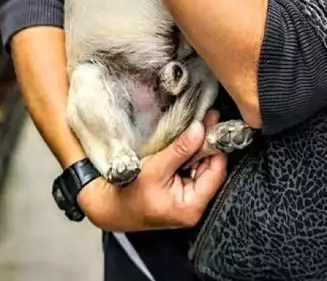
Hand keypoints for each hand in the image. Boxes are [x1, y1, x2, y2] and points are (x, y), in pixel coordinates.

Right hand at [78, 114, 226, 231]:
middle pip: (212, 169)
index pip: (217, 173)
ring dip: (198, 147)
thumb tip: (199, 129)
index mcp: (191, 206)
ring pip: (202, 167)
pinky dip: (190, 154)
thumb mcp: (155, 168)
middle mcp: (194, 206)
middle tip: (206, 119)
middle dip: (207, 144)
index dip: (215, 147)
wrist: (109, 206)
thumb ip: (180, 149)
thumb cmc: (128, 193)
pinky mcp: (180, 192)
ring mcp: (187, 199)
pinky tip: (187, 140)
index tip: (212, 124)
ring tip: (197, 125)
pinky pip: (191, 170)